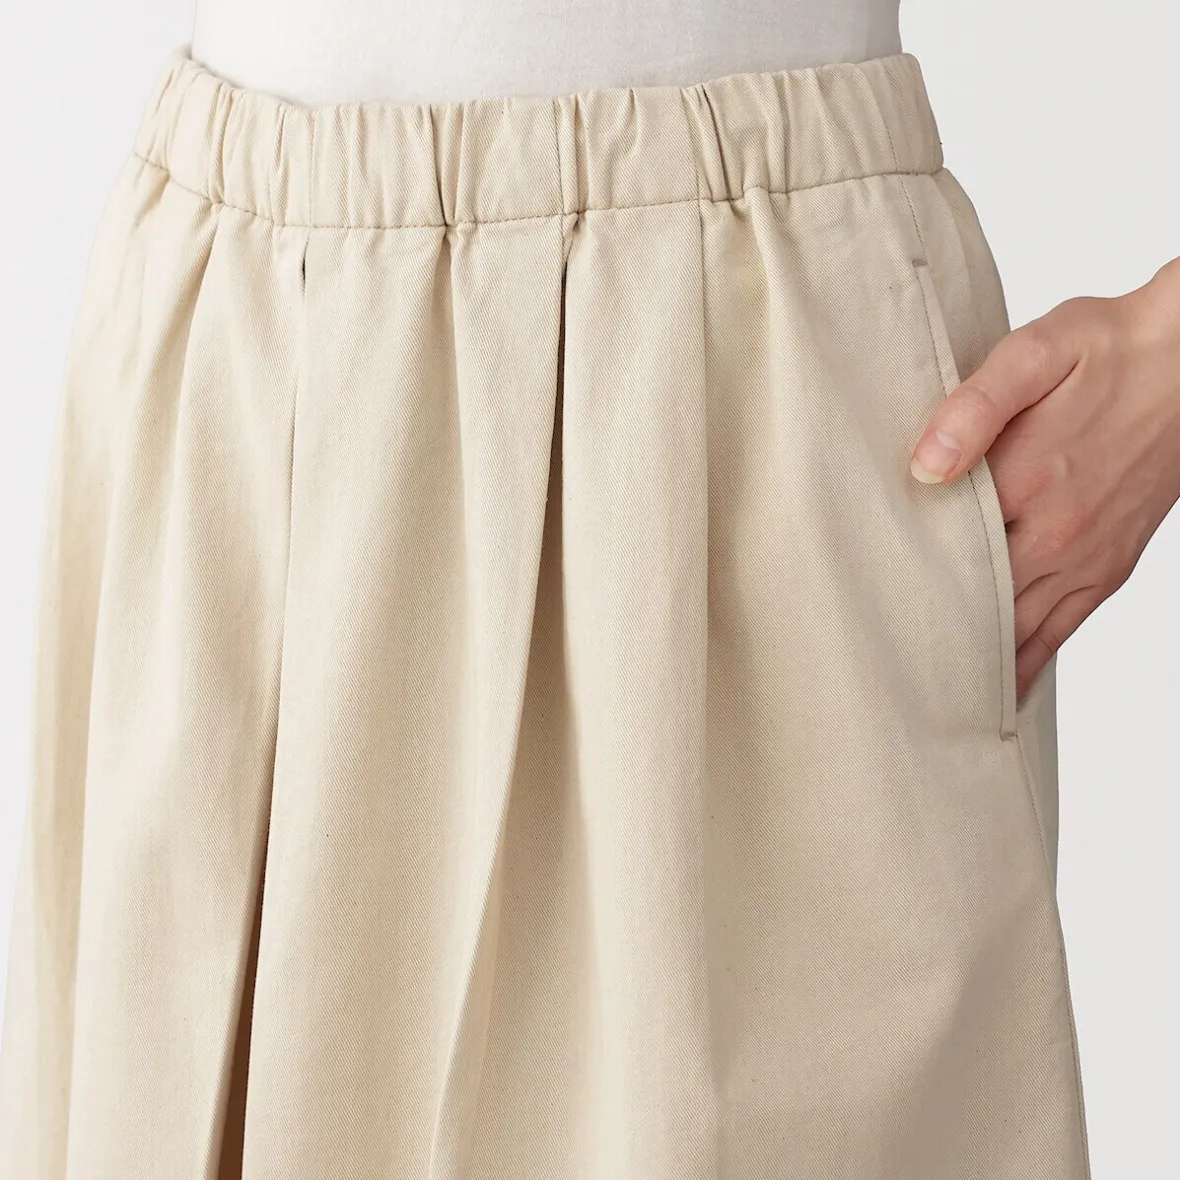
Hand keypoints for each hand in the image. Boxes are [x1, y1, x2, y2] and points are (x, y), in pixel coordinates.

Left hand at [909, 257, 1179, 700]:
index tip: (851, 620)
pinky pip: (1059, 633)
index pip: (943, 555)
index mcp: (1026, 484)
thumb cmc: (1106, 350)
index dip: (895, 586)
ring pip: (1017, 635)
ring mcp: (1086, 560)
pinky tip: (993, 690)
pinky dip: (1024, 665)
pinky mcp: (1109, 570)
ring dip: (970, 665)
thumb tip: (924, 468)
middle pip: (974, 607)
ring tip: (917, 701)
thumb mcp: (1034, 354)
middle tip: (870, 675)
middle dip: (924, 639)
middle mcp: (1056, 537)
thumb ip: (973, 408)